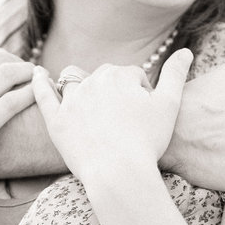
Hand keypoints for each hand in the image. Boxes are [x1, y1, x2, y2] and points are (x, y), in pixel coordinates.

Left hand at [33, 49, 193, 179]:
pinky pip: (44, 96)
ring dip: (81, 85)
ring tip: (88, 100)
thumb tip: (186, 51)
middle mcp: (92, 81)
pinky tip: (37, 73)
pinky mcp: (56, 122)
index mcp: (119, 75)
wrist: (119, 173)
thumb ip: (175, 75)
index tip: (144, 116)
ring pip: (74, 82)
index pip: (132, 77)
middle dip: (114, 91)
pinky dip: (39, 83)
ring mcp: (71, 101)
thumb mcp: (169, 106)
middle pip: (104, 78)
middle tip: (124, 120)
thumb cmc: (147, 142)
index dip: (141, 95)